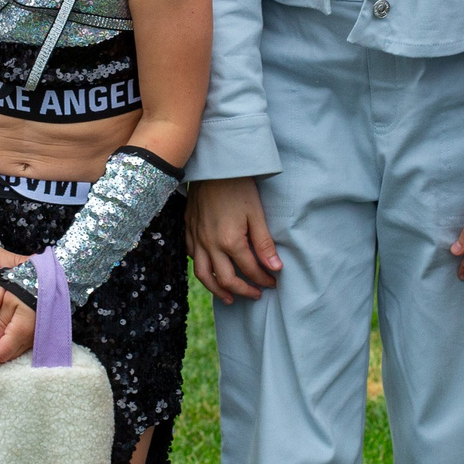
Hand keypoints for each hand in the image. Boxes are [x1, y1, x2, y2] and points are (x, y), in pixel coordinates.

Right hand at [0, 244, 29, 323]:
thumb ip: (19, 263)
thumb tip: (42, 265)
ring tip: (4, 293)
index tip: (3, 280)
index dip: (4, 292)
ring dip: (5, 309)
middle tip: (8, 288)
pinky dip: (1, 314)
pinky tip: (3, 303)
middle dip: (7, 303)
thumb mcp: (0, 256)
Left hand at [0, 292, 36, 363]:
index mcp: (21, 330)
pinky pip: (15, 345)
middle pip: (4, 355)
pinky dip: (1, 344)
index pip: (0, 352)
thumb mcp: (9, 300)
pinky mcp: (32, 333)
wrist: (45, 284)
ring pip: (9, 351)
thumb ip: (0, 321)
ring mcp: (32, 337)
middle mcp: (29, 338)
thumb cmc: (27, 288)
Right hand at [188, 177, 280, 301]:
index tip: (273, 283)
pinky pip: (192, 257)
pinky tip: (210, 271)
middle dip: (243, 291)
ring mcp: (196, 238)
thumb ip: (264, 244)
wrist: (214, 166)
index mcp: (230, 241)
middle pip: (225, 279)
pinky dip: (202, 269)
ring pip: (203, 274)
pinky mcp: (188, 229)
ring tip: (229, 298)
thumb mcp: (257, 214)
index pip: (249, 270)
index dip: (263, 280)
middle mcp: (210, 244)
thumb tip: (275, 268)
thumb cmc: (238, 187)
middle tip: (256, 295)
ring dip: (217, 290)